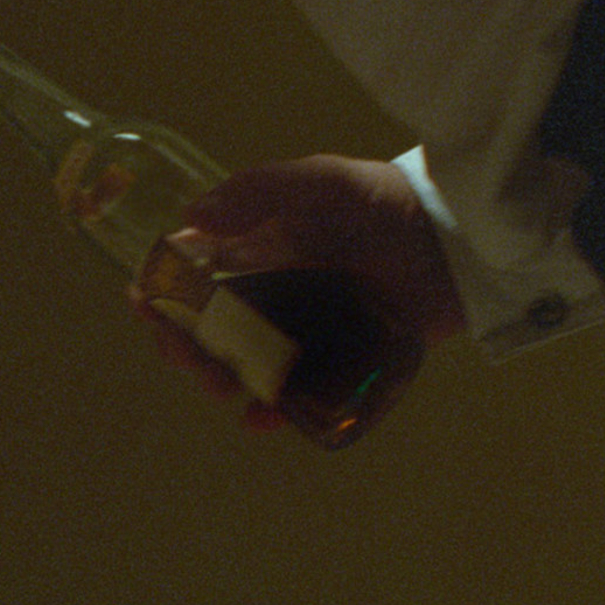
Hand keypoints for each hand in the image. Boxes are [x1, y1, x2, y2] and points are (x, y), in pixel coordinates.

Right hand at [130, 154, 466, 430]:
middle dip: (184, 347)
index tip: (143, 305)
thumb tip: (190, 218)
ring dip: (218, 379)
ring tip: (223, 388)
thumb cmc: (386, 204)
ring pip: (239, 365)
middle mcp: (270, 292)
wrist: (461, 242)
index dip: (160, 290)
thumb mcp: (323, 184)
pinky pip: (293, 395)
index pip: (190, 272)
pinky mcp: (335, 363)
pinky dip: (270, 413)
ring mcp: (300, 331)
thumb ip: (260, 192)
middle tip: (191, 360)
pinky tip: (258, 420)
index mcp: (256, 248)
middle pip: (205, 328)